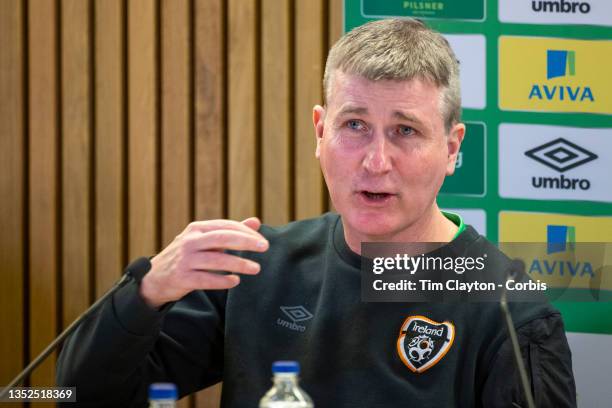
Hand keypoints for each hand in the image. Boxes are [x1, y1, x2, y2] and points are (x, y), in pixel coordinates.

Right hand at [139, 217, 267, 307]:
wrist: (154, 278)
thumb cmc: (186, 257)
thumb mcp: (204, 240)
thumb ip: (230, 232)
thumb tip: (256, 222)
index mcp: (196, 229)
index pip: (225, 226)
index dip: (246, 232)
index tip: (262, 241)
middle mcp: (190, 241)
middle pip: (222, 238)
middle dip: (245, 241)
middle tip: (264, 247)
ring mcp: (185, 260)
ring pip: (216, 260)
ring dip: (239, 264)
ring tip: (256, 268)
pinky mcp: (182, 278)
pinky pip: (206, 279)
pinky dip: (222, 280)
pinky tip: (235, 281)